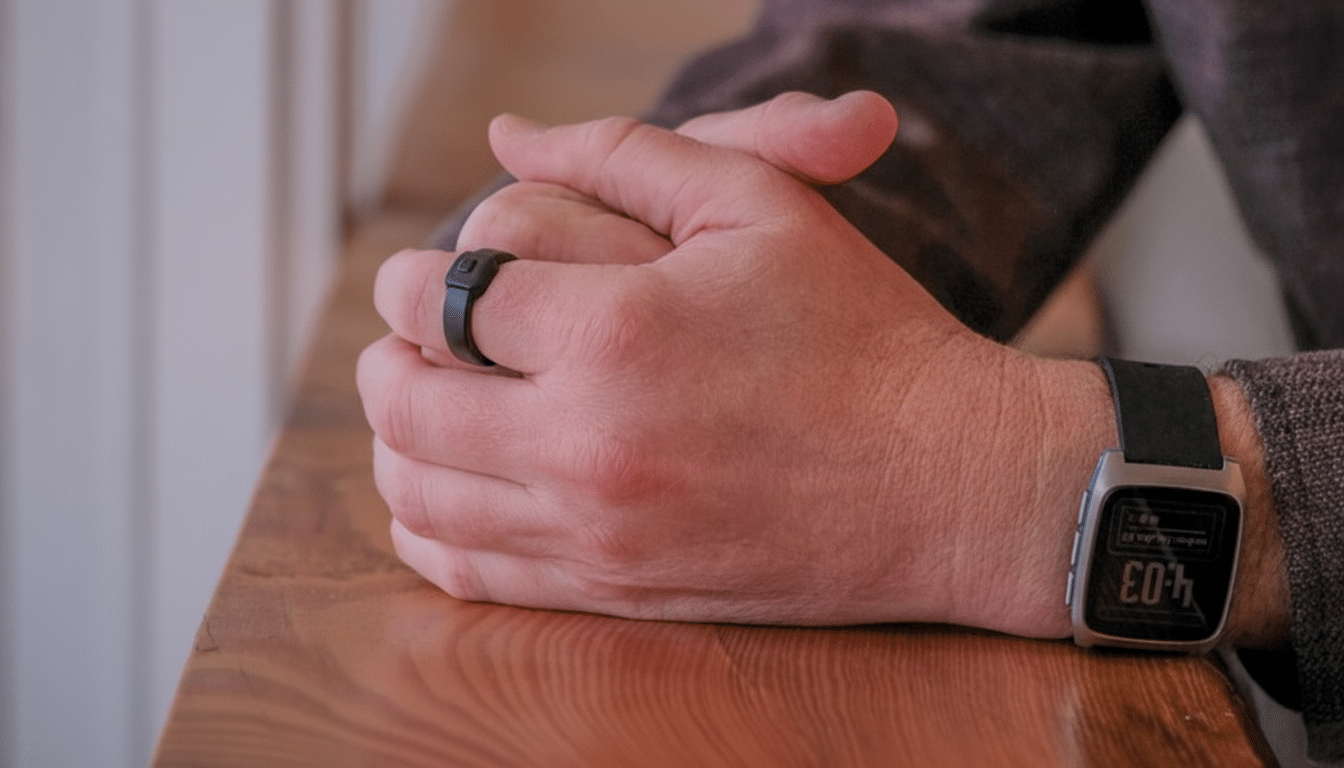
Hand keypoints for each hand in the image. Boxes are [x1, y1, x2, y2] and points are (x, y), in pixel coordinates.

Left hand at [358, 93, 1119, 634]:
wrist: (950, 483)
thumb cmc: (864, 333)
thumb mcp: (758, 205)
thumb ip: (620, 152)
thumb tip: (505, 136)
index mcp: (615, 330)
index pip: (440, 300)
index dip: (410, 279)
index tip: (420, 275)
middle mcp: (588, 443)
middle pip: (405, 401)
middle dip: (389, 355)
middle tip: (409, 335)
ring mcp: (597, 532)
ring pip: (419, 493)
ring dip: (396, 440)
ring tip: (426, 404)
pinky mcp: (616, 591)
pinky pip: (469, 571)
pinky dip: (428, 527)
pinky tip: (448, 492)